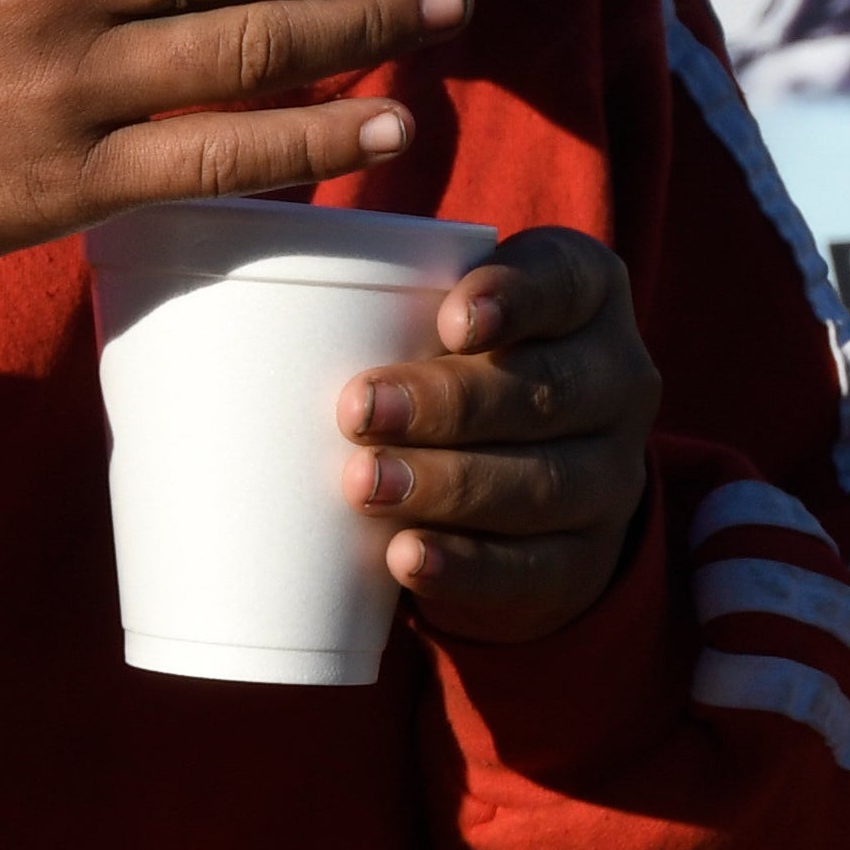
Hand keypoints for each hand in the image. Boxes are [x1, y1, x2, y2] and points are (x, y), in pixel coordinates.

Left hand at [348, 228, 656, 640]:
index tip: (450, 320)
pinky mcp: (584, 560)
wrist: (518, 503)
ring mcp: (611, 478)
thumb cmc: (451, 375)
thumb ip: (382, 303)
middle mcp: (618, 383)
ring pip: (542, 482)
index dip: (517, 297)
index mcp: (586, 300)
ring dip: (447, 485)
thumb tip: (231, 286)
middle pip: (549, 390)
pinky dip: (467, 565)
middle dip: (450, 402)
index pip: (568, 282)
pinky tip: (408, 557)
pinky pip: (534, 567)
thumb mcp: (436, 326)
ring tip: (363, 484)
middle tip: (356, 410)